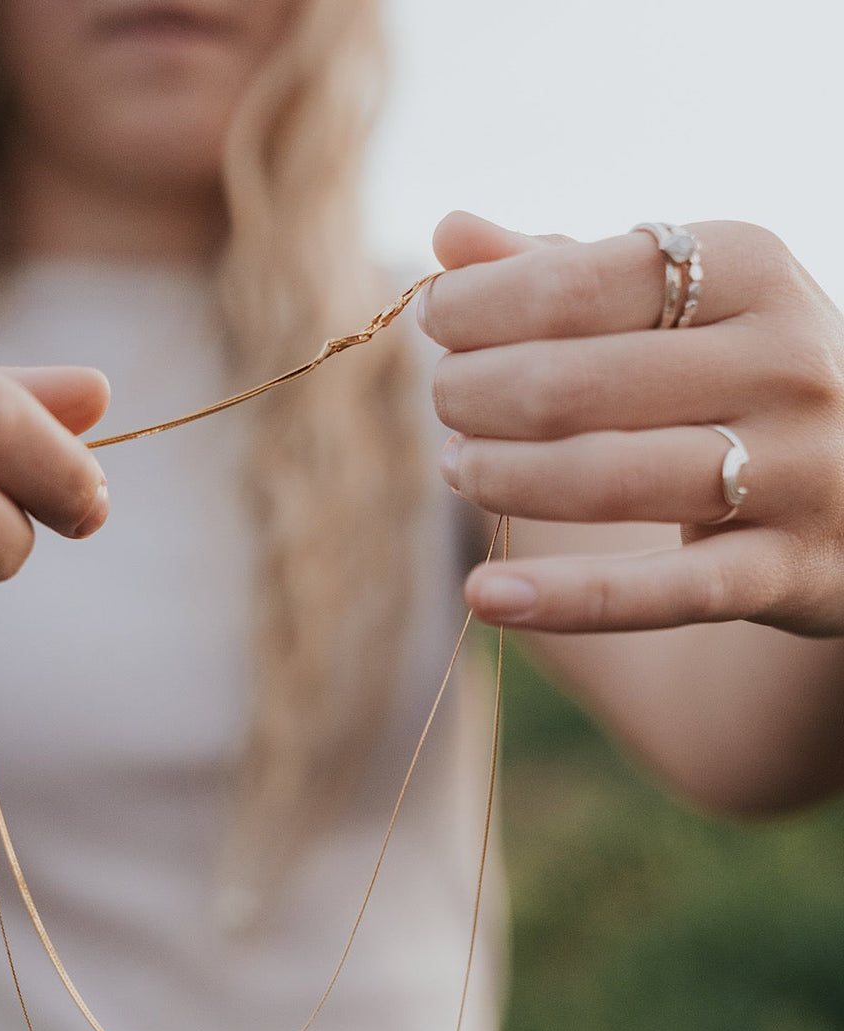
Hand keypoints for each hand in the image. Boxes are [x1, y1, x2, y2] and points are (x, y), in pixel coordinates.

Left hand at [417, 213, 843, 635]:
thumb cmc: (743, 374)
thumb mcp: (681, 304)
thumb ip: (566, 268)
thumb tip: (449, 232)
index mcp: (754, 271)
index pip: (586, 278)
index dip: (485, 304)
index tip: (438, 320)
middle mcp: (784, 363)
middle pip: (578, 384)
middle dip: (479, 393)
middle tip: (448, 402)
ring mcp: (792, 471)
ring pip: (606, 479)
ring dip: (502, 477)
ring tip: (459, 467)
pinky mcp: (784, 569)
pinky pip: (658, 591)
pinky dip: (563, 598)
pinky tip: (486, 595)